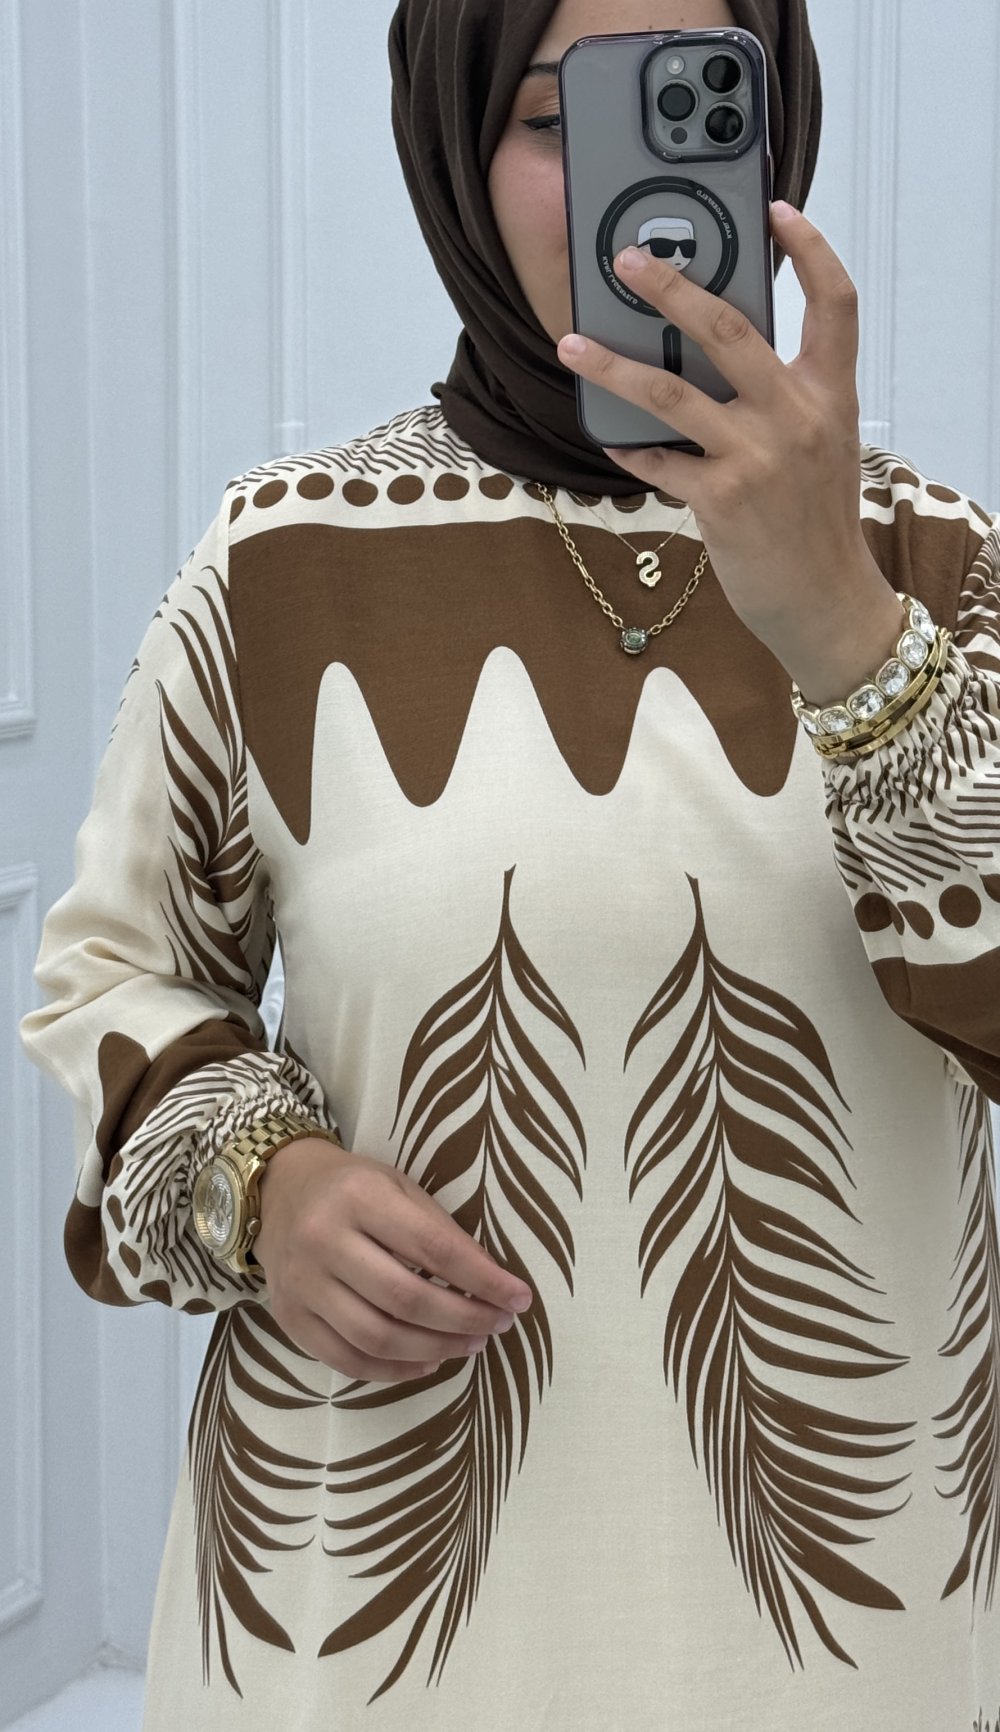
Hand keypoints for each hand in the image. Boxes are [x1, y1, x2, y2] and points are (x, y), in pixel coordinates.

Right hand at [253, 1138, 532, 1383]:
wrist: (278, 1190)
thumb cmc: (352, 1187)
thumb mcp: (399, 1187)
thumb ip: (440, 1232)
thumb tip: (491, 1285)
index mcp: (359, 1198)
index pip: (433, 1247)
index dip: (482, 1279)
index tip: (519, 1298)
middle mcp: (323, 1241)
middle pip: (405, 1300)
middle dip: (463, 1319)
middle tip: (497, 1325)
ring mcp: (302, 1285)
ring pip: (377, 1338)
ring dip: (435, 1350)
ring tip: (470, 1344)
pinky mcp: (290, 1319)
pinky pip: (347, 1360)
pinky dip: (394, 1371)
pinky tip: (428, 1361)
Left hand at [557, 203, 903, 703]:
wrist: (825, 599)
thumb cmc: (816, 521)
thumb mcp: (821, 446)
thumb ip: (787, 397)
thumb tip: (720, 356)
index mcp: (829, 394)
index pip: (834, 303)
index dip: (811, 249)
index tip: (779, 210)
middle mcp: (796, 416)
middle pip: (729, 330)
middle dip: (672, 288)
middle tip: (627, 260)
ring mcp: (758, 457)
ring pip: (672, 393)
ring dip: (613, 366)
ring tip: (571, 345)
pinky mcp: (722, 499)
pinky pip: (659, 462)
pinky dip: (629, 448)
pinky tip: (606, 436)